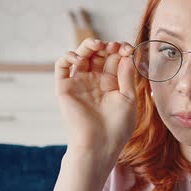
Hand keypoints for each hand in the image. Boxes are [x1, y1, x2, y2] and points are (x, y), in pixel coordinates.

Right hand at [54, 38, 136, 164]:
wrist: (99, 145)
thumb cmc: (117, 127)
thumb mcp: (129, 99)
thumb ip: (127, 76)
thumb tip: (127, 55)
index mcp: (111, 83)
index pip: (114, 58)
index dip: (120, 50)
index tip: (128, 49)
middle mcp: (94, 81)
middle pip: (98, 54)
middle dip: (106, 46)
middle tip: (113, 46)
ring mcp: (79, 83)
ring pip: (80, 55)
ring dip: (88, 45)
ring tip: (98, 45)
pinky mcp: (64, 88)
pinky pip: (61, 66)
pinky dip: (68, 56)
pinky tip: (79, 58)